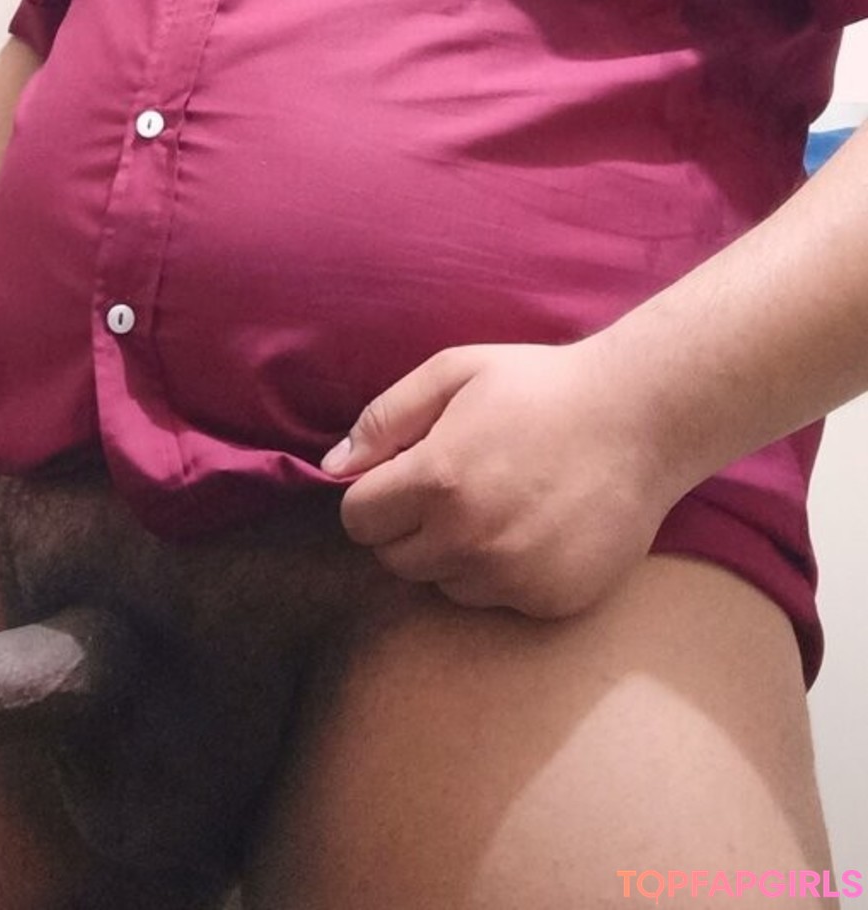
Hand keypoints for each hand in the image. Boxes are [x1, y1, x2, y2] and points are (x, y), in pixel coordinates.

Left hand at [321, 340, 671, 617]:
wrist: (641, 418)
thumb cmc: (539, 385)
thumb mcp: (453, 372)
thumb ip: (384, 419)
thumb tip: (332, 465)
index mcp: (437, 481)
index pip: (358, 520)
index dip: (374, 496)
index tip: (402, 477)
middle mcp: (469, 540)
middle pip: (394, 560)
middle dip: (409, 526)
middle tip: (453, 487)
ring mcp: (512, 577)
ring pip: (444, 585)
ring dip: (454, 553)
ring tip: (497, 504)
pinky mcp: (550, 601)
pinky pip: (496, 600)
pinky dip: (503, 572)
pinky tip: (533, 527)